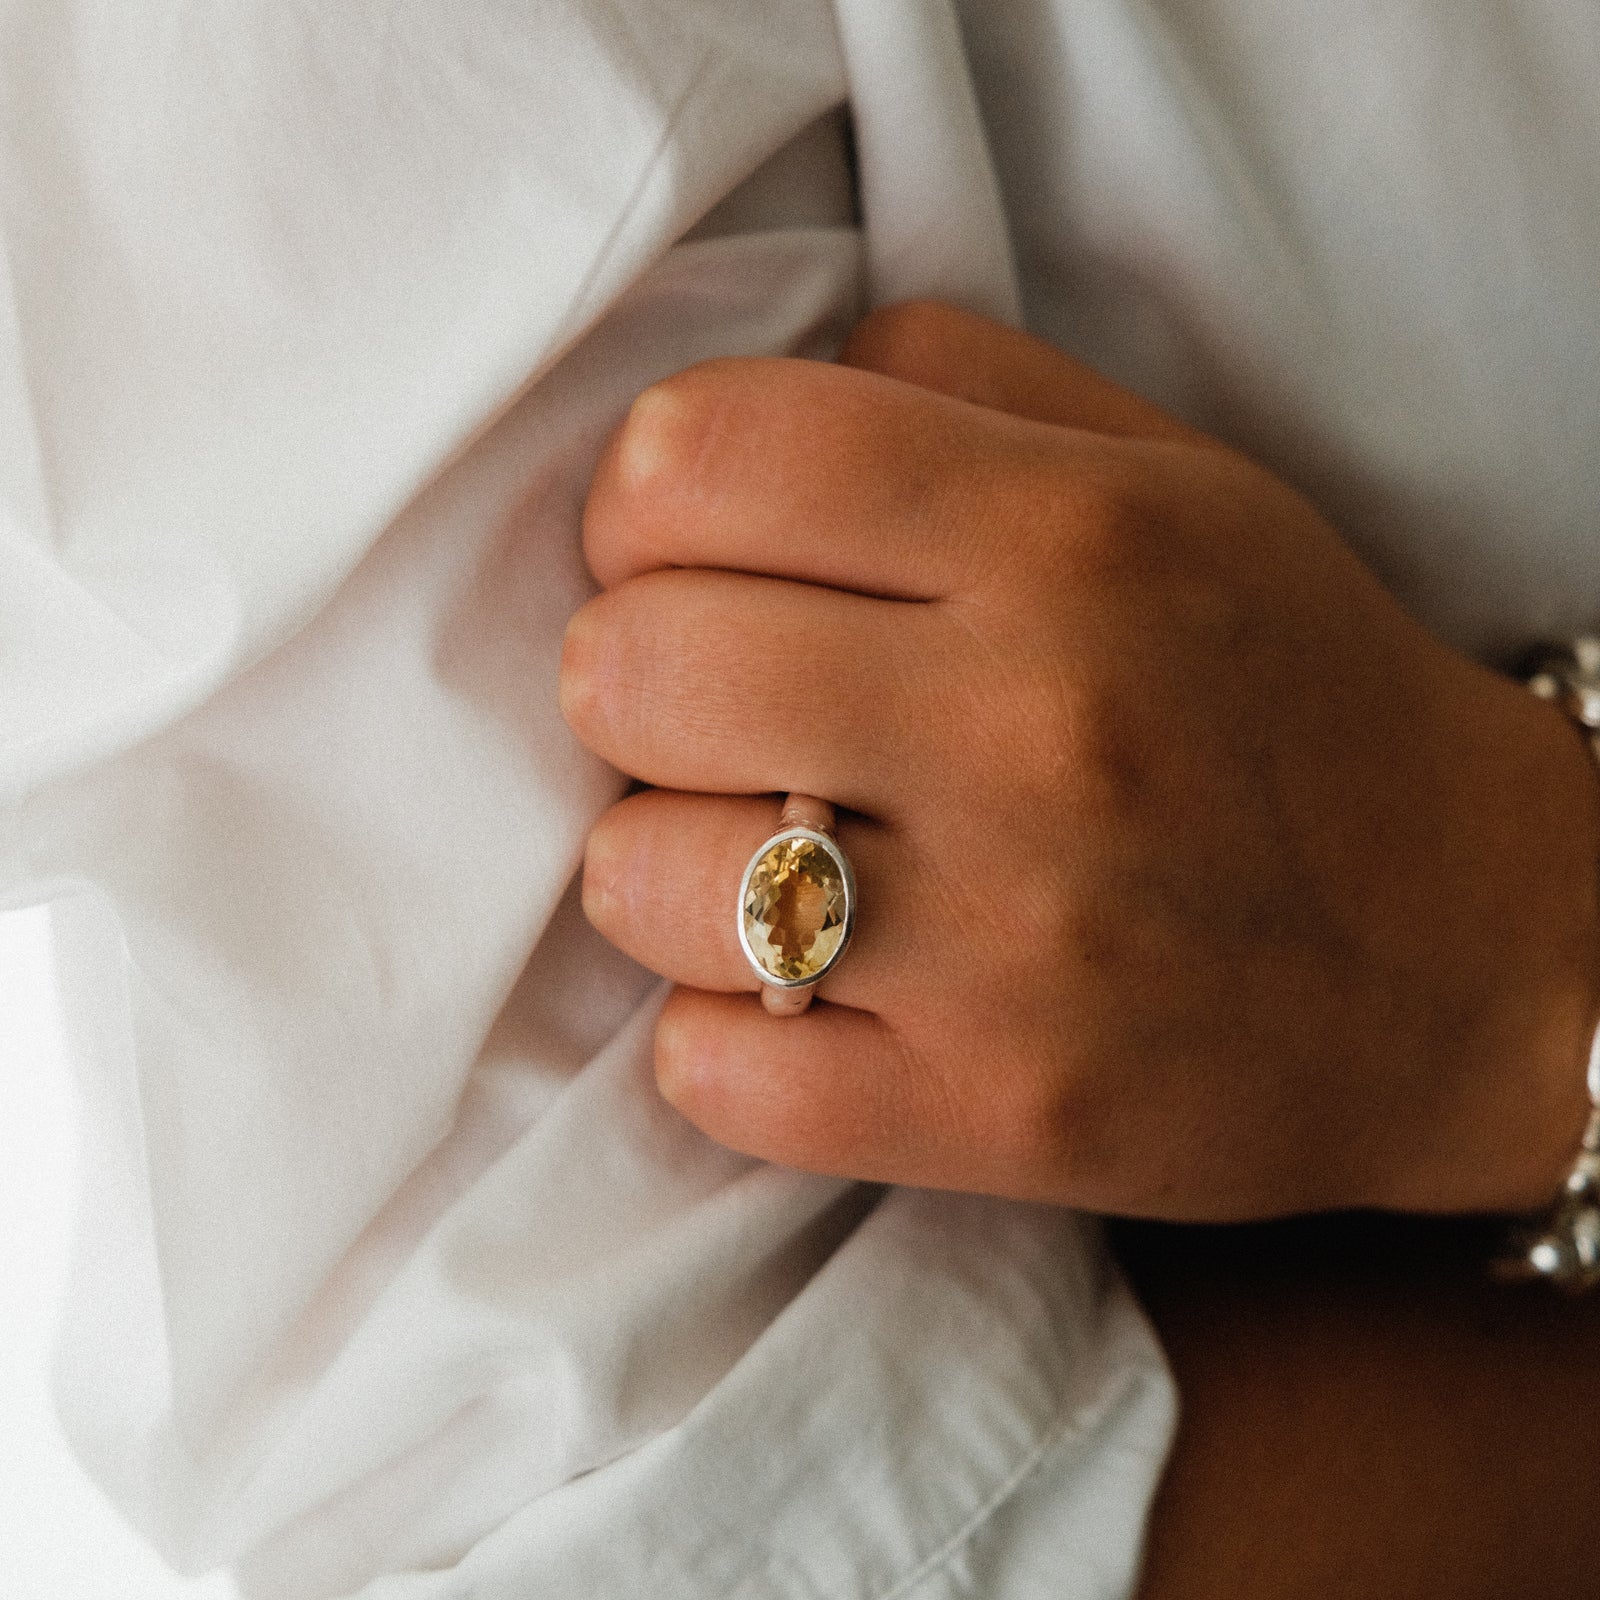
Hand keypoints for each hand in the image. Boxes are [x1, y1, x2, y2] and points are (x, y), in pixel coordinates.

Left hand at [560, 300, 1599, 1220]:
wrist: (1474, 962)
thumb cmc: (1291, 697)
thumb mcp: (1174, 481)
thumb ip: (953, 390)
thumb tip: (743, 405)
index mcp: (1068, 540)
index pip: (699, 459)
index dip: (643, 506)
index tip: (688, 557)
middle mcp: (1033, 730)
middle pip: (628, 666)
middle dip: (636, 681)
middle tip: (717, 713)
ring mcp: (1007, 946)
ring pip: (634, 878)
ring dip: (661, 866)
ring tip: (757, 863)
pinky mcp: (988, 1116)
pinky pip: (708, 1073)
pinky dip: (719, 1036)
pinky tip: (805, 998)